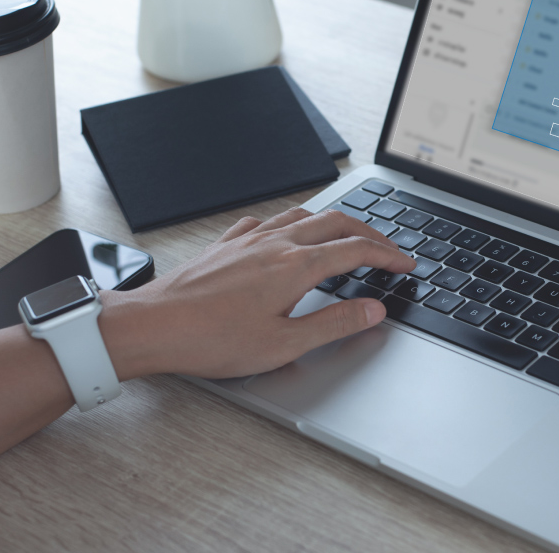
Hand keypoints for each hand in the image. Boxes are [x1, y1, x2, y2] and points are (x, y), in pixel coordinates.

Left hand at [104, 208, 415, 379]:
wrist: (153, 326)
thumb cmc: (210, 339)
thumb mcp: (284, 343)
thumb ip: (334, 324)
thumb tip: (372, 310)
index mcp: (295, 266)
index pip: (356, 250)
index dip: (388, 255)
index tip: (405, 263)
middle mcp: (274, 243)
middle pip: (336, 222)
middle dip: (369, 232)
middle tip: (387, 248)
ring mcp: (248, 239)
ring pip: (303, 215)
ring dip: (334, 222)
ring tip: (347, 235)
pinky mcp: (226, 244)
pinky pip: (267, 221)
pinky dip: (291, 223)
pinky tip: (285, 234)